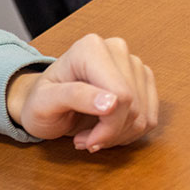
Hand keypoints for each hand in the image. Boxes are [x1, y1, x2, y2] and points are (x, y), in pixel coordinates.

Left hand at [6, 33, 159, 151]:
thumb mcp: (44, 103)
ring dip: (119, 136)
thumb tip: (113, 102)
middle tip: (84, 141)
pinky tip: (106, 131)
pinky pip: (149, 118)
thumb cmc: (39, 102)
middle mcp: (116, 49)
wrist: (44, 102)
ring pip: (144, 115)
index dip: (108, 126)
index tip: (84, 141)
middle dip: (111, 133)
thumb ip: (75, 97)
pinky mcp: (143, 80)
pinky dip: (129, 133)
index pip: (121, 95)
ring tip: (92, 136)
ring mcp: (133, 64)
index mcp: (90, 48)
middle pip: (134, 106)